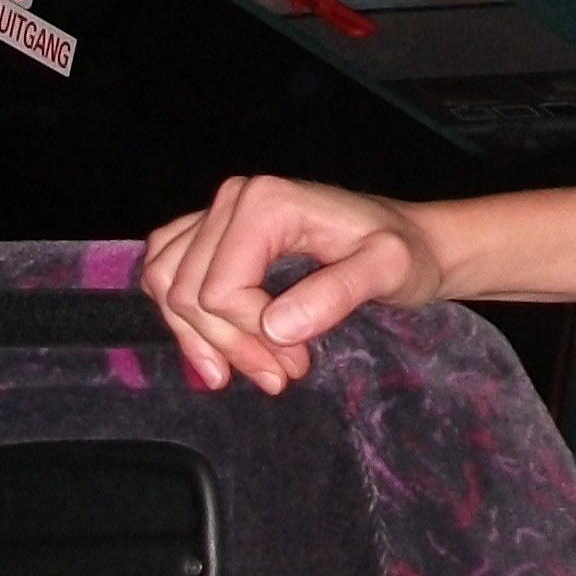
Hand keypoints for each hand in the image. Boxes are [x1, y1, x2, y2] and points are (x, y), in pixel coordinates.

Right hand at [141, 175, 448, 393]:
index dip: (250, 338)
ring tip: (251, 371)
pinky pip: (166, 273)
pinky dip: (182, 317)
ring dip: (200, 338)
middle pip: (188, 292)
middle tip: (282, 376)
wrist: (409, 242)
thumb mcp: (389, 271)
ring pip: (167, 284)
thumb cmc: (404, 253)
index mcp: (267, 202)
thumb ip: (338, 293)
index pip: (221, 290)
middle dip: (231, 346)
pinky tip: (215, 352)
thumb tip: (276, 327)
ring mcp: (218, 212)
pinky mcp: (212, 232)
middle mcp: (234, 199)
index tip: (298, 362)